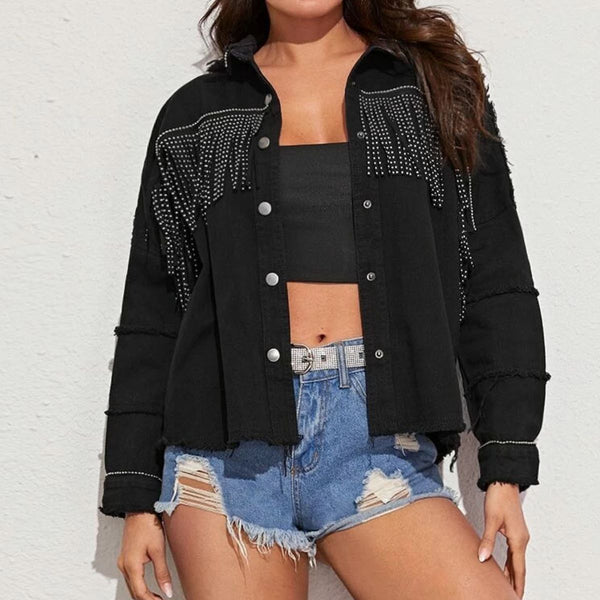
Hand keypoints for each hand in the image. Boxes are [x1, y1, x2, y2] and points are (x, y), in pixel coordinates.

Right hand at [117, 512, 173, 599]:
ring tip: (157, 598)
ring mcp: (123, 562)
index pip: (140, 592)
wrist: (140, 510)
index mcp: (131, 565)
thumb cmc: (148, 526)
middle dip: (147, 599)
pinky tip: (147, 588)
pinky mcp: (125, 558)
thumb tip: (167, 591)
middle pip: (134, 591)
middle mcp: (124, 566)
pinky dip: (138, 586)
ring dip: (142, 594)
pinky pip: (130, 578)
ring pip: (131, 586)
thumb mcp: (158, 550)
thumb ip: (162, 573)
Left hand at [478, 482, 529, 598]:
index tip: (515, 596)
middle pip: (519, 567)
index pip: (518, 568)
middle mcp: (522, 539)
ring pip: (516, 560)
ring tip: (506, 586)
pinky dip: (510, 562)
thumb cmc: (499, 498)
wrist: (503, 482)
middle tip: (510, 595)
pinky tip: (505, 567)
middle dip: (516, 582)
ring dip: (512, 573)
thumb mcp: (491, 519)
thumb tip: (483, 558)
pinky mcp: (514, 530)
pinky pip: (513, 552)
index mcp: (518, 539)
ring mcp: (519, 535)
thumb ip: (487, 540)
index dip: (517, 584)